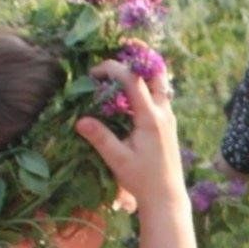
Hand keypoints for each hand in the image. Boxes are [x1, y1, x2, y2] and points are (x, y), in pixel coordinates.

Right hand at [74, 57, 185, 214]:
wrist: (166, 196)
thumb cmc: (142, 180)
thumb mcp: (118, 160)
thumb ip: (100, 138)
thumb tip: (80, 120)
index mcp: (151, 118)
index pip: (133, 80)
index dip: (112, 69)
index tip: (93, 74)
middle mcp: (163, 113)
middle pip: (157, 73)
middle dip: (139, 58)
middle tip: (119, 51)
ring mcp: (168, 117)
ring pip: (160, 84)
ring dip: (142, 72)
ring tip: (120, 69)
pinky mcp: (168, 124)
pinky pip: (159, 96)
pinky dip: (145, 87)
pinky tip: (127, 93)